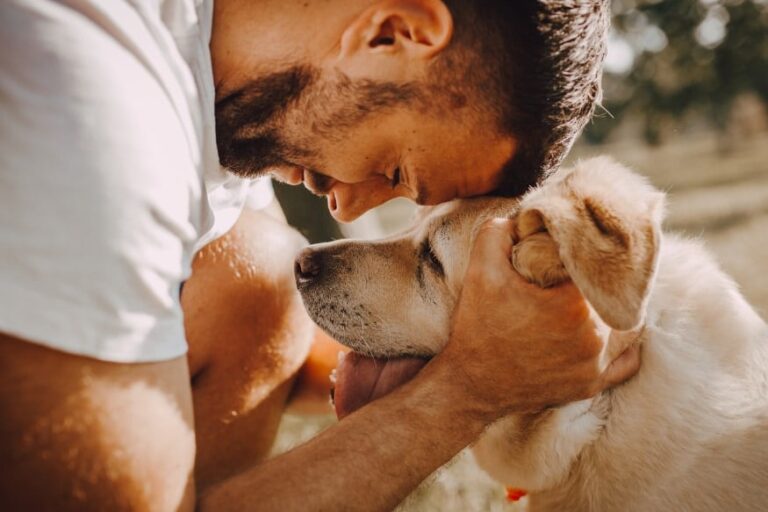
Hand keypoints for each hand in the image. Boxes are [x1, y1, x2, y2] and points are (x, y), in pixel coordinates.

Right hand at [440, 218, 640, 420]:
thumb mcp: (481, 270)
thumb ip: (500, 231)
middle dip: (600, 280)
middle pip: (615, 294)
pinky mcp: (591, 385)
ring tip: (596, 296)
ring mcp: (595, 365)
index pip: (598, 265)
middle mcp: (594, 337)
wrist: (470, 384)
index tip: (575, 249)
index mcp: (574, 305)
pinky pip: (626, 361)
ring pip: (626, 325)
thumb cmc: (477, 327)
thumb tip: (524, 218)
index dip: (588, 253)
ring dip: (614, 308)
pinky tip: (608, 329)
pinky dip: (623, 345)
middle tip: (583, 271)